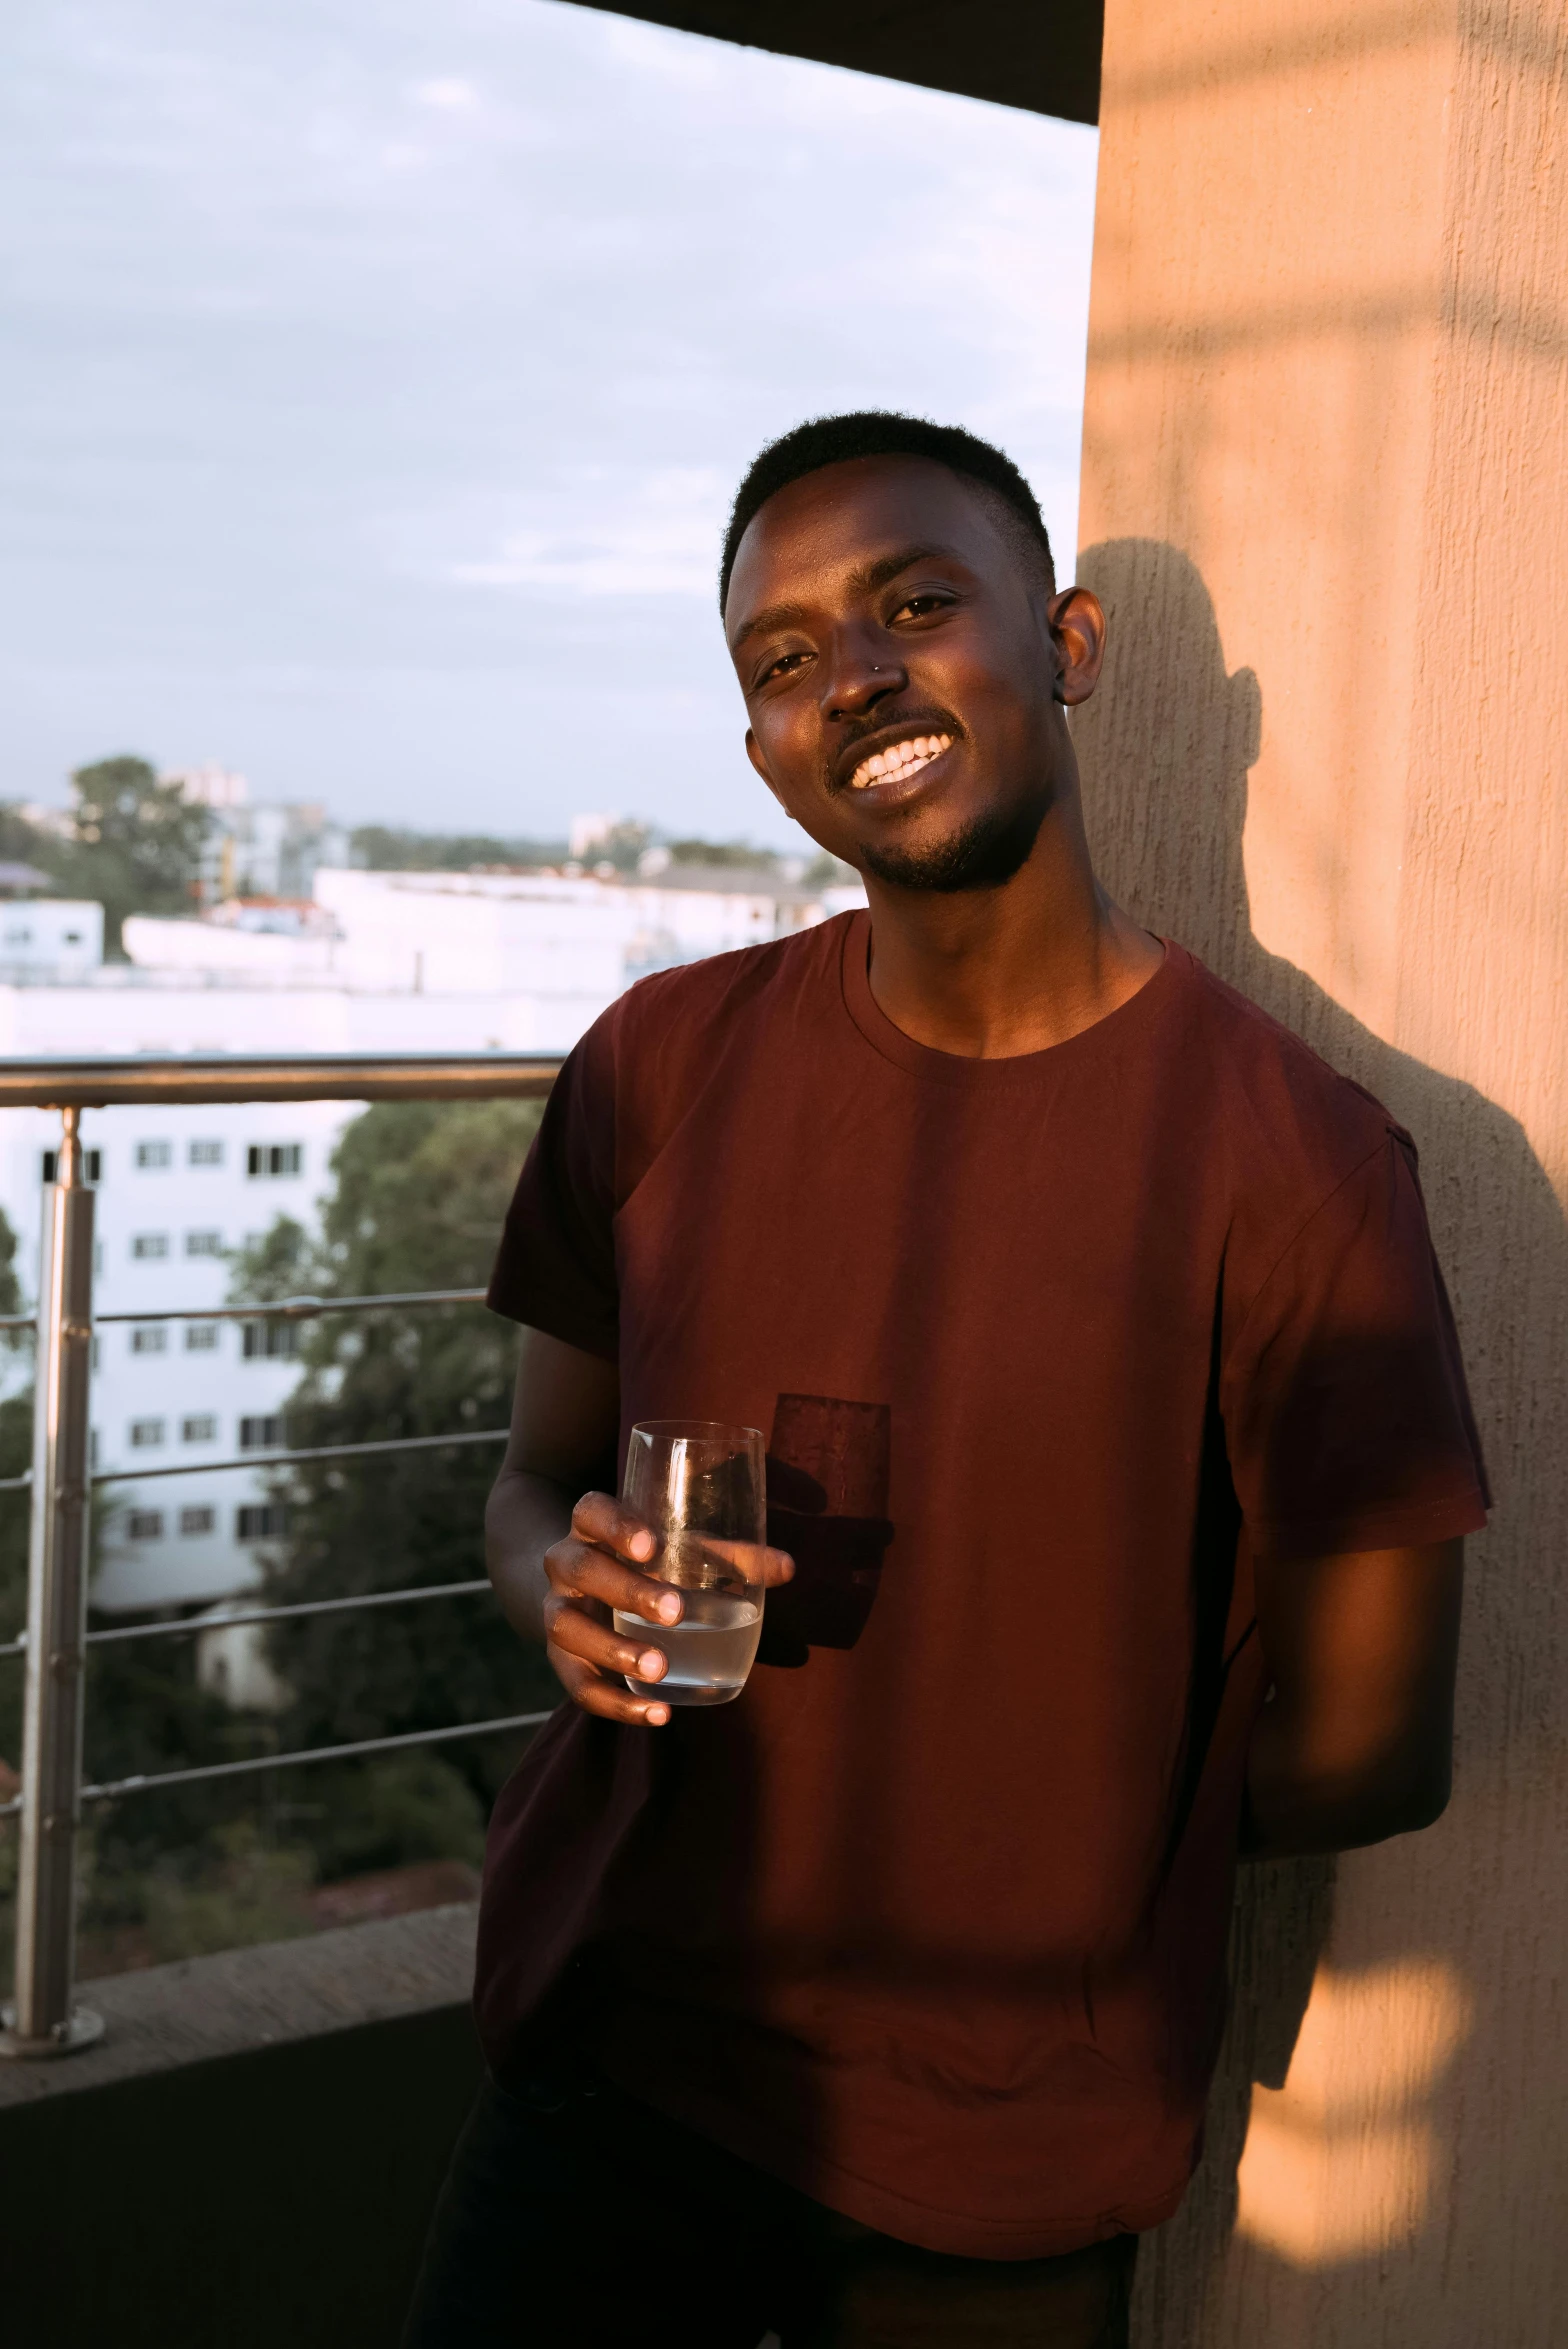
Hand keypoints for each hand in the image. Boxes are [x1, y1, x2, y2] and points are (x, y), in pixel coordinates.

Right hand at [542, 1491, 792, 1725]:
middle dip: (627, 1591)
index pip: (590, 1511)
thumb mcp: (682, 1549)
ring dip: (614, 1649)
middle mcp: (566, 1564)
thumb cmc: (649, 1561)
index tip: (653, 1545)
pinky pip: (578, 1685)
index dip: (616, 1526)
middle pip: (582, 1570)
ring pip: (567, 1628)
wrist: (585, 1590)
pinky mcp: (562, 1659)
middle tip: (675, 1612)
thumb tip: (787, 1568)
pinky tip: (657, 1712)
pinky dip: (616, 1703)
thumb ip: (731, 1556)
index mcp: (592, 1527)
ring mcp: (556, 1611)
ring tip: (659, 1666)